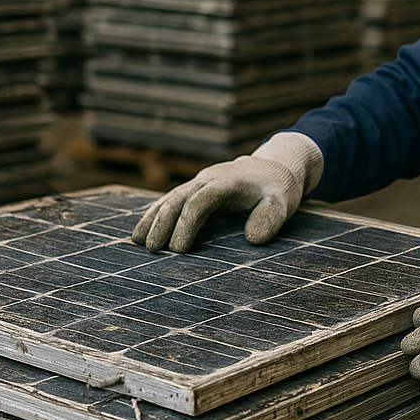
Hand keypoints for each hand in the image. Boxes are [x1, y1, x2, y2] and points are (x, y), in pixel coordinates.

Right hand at [131, 131, 322, 252]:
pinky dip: (155, 214)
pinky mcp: (194, 189)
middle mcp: (208, 179)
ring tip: (137, 242)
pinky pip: (170, 200)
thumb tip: (252, 239)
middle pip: (179, 198)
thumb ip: (270, 218)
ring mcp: (199, 182)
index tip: (179, 249)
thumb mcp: (281, 203)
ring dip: (152, 219)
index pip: (200, 201)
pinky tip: (142, 232)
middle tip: (153, 250)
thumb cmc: (276, 191)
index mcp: (227, 183)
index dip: (187, 224)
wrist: (271, 169)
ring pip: (170, 198)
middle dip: (163, 223)